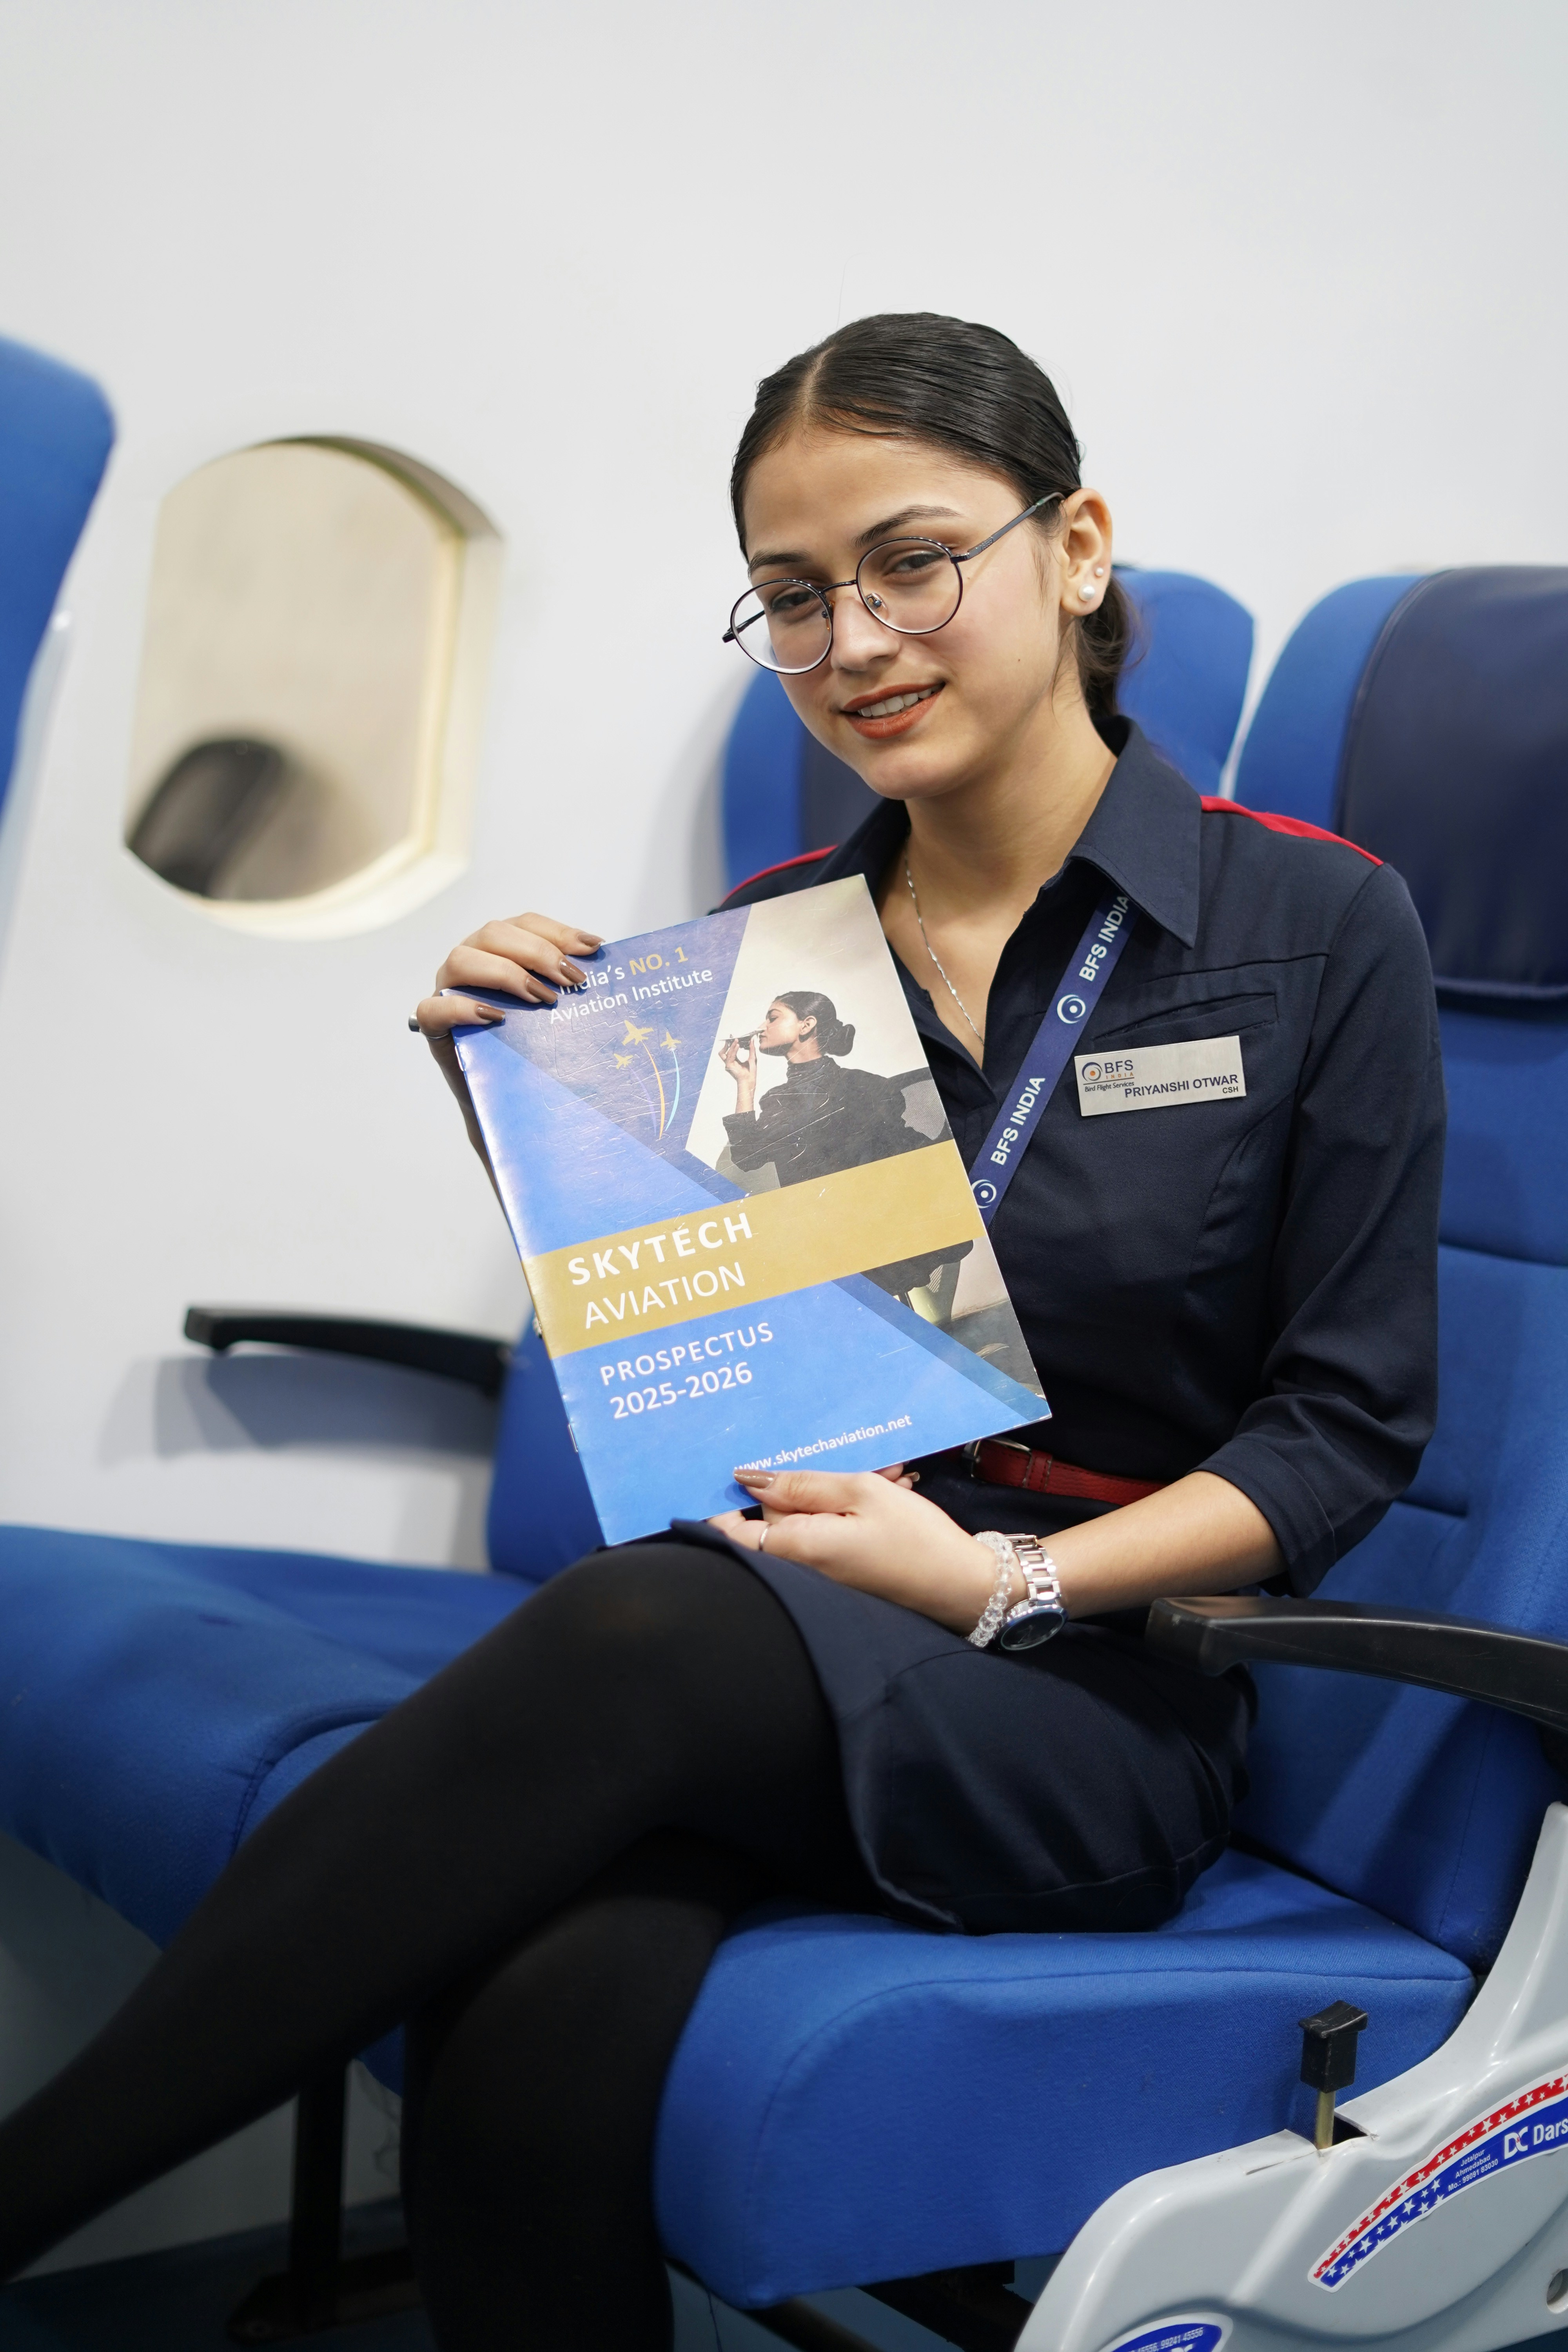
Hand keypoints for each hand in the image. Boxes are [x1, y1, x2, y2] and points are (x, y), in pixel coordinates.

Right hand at [413, 913, 603, 1036]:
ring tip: (542, 1000)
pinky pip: (434, 1008)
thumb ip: (564, 982)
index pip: (525, 924)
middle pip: (493, 934)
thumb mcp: (550, 1008)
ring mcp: (446, 989)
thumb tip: (600, 956)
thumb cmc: (529, 1044)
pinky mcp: (433, 1025)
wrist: (504, 1095)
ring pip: (461, 960)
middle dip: (537, 953)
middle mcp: (470, 961)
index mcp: (498, 948)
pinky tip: (496, 1018)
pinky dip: (463, 1008)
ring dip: (506, 974)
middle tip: (571, 982)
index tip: (592, 947)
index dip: (558, 931)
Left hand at [709, 1468, 1001, 1635]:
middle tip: (851, 1463)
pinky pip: (828, 1536)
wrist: (964, 1588)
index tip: (730, 1473)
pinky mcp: (842, 1577)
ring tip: (885, 1477)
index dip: (723, 1503)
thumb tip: (749, 1478)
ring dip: (834, 1495)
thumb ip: (803, 1484)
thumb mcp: (862, 1492)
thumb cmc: (915, 1538)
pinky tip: (890, 1493)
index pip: (732, 1531)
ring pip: (807, 1522)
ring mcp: (821, 1576)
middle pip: (772, 1519)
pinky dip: (849, 1514)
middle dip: (802, 1485)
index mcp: (798, 1547)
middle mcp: (801, 1569)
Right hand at [719, 1031, 760, 1109]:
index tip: (734, 1037)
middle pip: (723, 1051)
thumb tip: (751, 1040)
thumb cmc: (751, 1072)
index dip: (730, 1044)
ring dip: (731, 1046)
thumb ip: (751, 1049)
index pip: (730, 1051)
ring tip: (736, 1040)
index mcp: (734, 1061)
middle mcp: (729, 1062)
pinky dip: (733, 1050)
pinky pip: (730, 1056)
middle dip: (727, 1044)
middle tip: (731, 1037)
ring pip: (726, 1052)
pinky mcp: (729, 1066)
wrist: (750, 1080)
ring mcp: (728, 1064)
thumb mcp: (752, 1057)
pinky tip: (737, 1045)